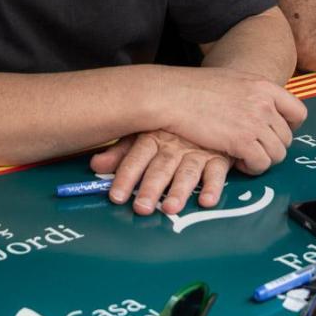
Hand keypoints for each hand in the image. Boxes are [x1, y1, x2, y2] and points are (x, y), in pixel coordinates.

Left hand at [90, 131, 231, 215]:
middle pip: (161, 167)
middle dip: (151, 187)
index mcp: (153, 136)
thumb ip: (120, 152)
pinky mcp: (219, 157)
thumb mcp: (143, 134)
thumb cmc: (171, 128)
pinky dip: (213, 187)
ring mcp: (198, 151)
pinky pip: (217, 172)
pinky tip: (206, 201)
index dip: (126, 176)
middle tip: (142, 208)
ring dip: (179, 190)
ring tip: (170, 208)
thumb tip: (95, 165)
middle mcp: (174, 144)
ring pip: (188, 171)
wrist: (209, 107)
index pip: (136, 156)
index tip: (116, 196)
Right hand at [155, 67, 306, 173]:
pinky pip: (261, 163)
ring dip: (262, 160)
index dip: (291, 128)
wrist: (172, 95)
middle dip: (271, 148)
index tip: (276, 134)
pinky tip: (236, 161)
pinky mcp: (242, 141)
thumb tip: (259, 109)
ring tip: (243, 158)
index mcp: (263, 86)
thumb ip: (250, 94)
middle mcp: (264, 103)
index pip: (298, 112)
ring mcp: (255, 122)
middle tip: (251, 150)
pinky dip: (251, 167)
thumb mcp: (231, 80)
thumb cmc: (193, 88)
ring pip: (277, 154)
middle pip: (286, 138)